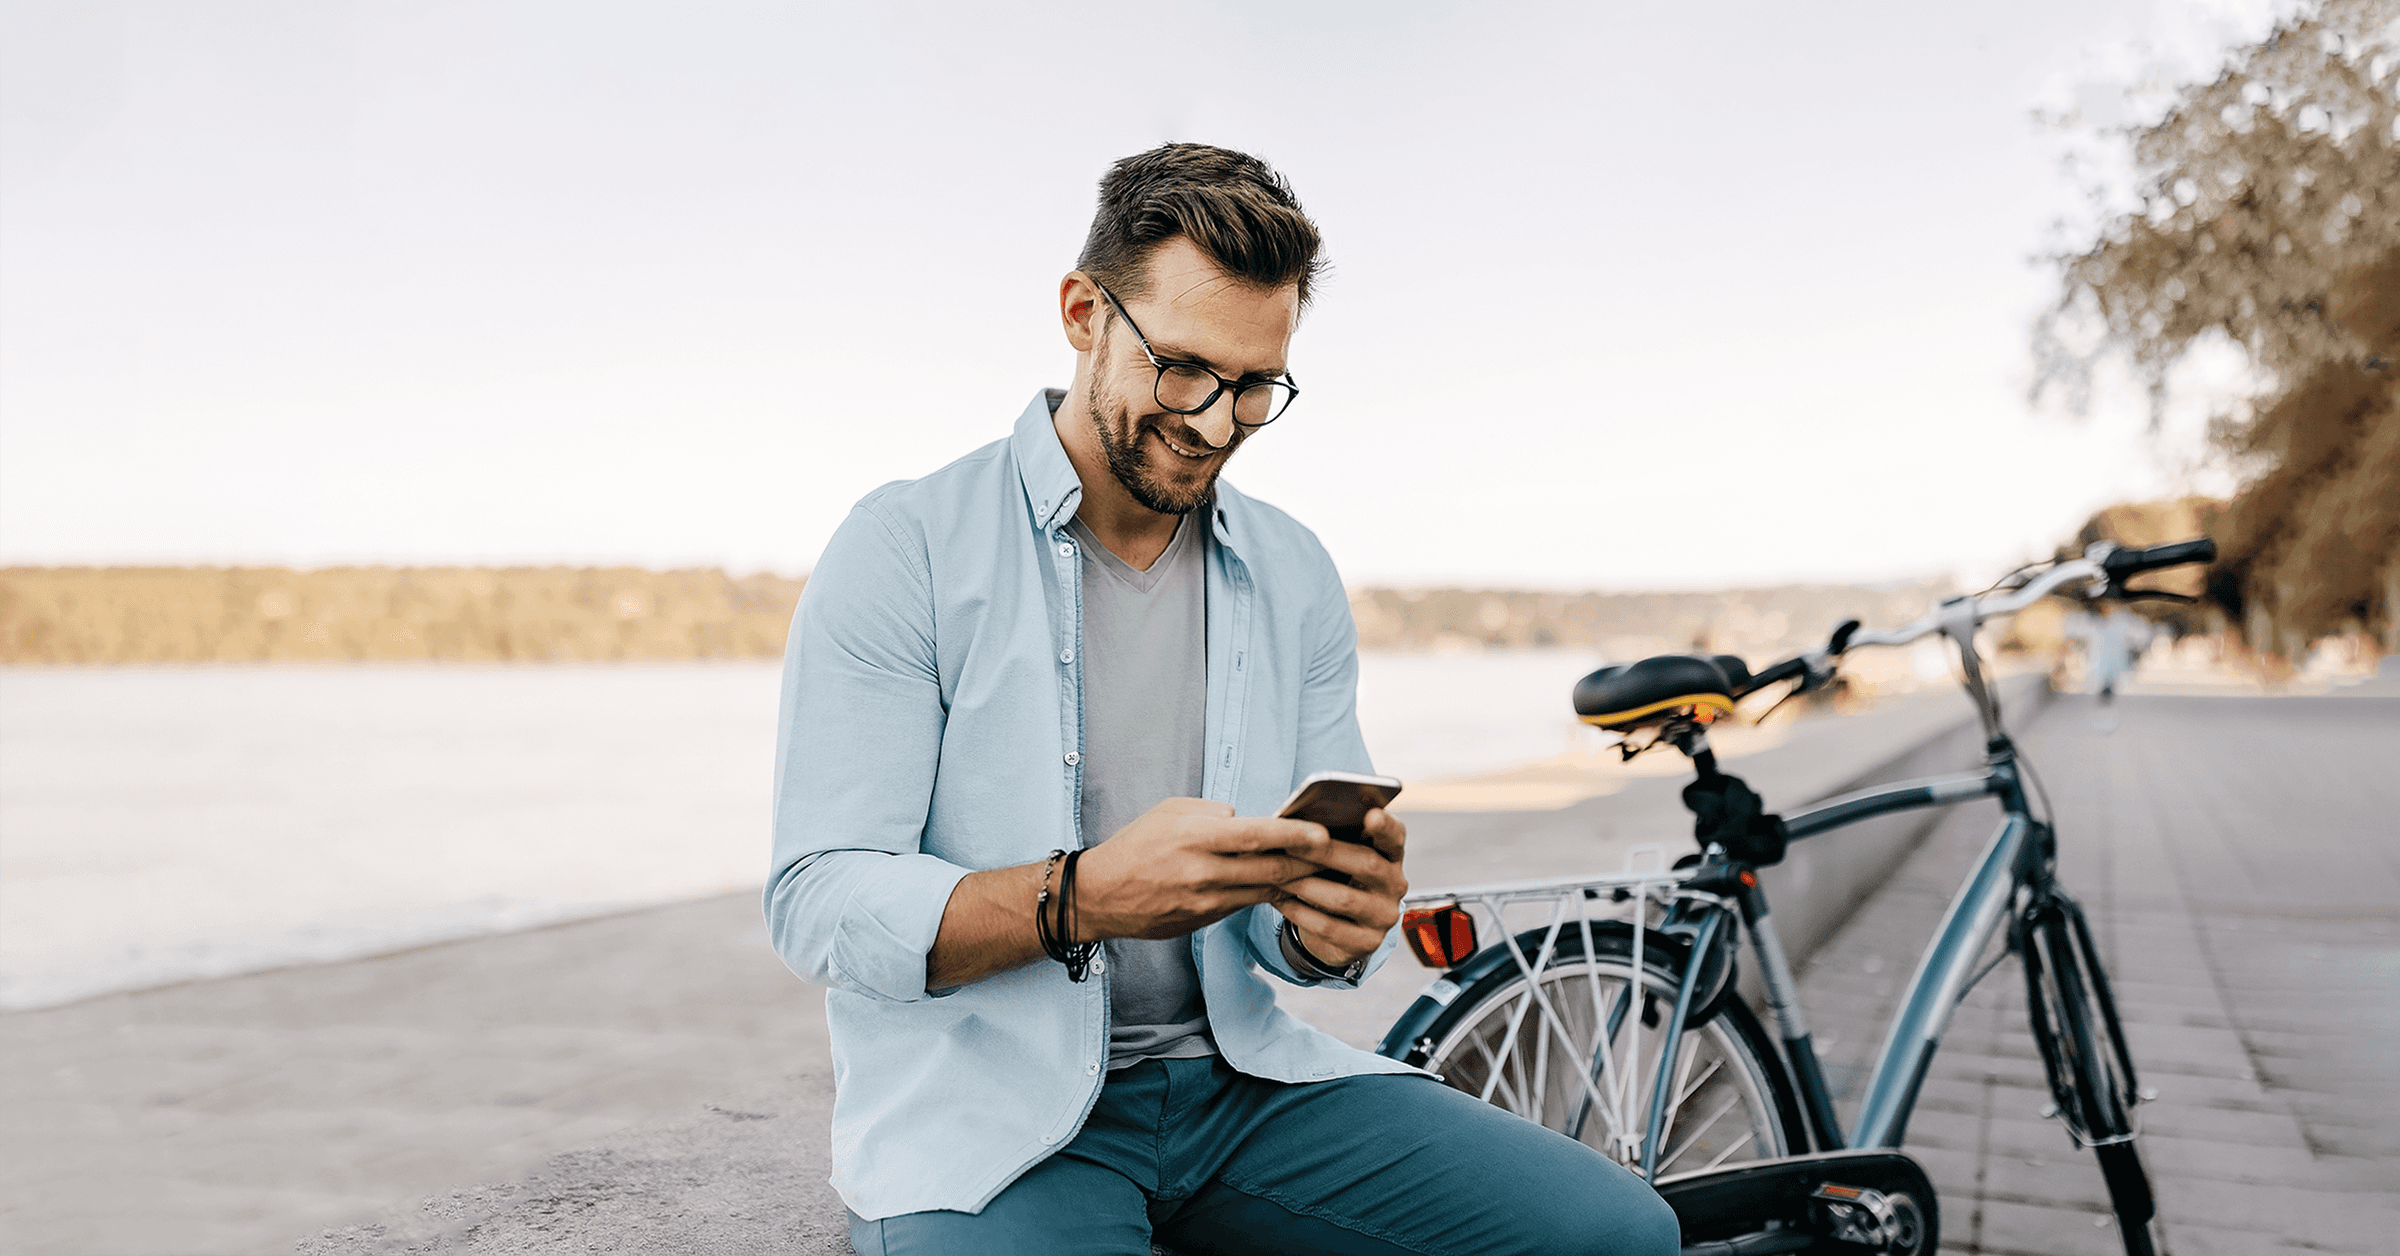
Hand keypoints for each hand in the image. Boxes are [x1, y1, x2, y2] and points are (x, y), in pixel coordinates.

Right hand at [1073, 798, 1332, 940]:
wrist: (1101, 895)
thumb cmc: (1136, 844)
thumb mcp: (1170, 812)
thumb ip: (1213, 813)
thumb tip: (1248, 820)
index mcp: (1195, 837)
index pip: (1254, 836)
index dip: (1293, 836)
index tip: (1323, 835)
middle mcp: (1203, 871)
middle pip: (1268, 870)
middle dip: (1308, 864)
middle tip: (1339, 856)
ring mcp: (1204, 901)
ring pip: (1262, 892)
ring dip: (1294, 884)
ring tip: (1322, 872)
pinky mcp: (1204, 920)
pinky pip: (1245, 905)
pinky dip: (1267, 896)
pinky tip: (1286, 887)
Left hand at [1274, 807, 1406, 967]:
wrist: (1336, 928)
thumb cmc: (1333, 877)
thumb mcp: (1338, 857)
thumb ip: (1330, 839)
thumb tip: (1299, 823)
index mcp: (1391, 855)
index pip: (1395, 835)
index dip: (1385, 826)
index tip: (1371, 814)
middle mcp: (1395, 884)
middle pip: (1367, 864)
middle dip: (1327, 852)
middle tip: (1292, 843)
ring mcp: (1384, 916)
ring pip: (1345, 898)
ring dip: (1306, 884)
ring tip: (1277, 873)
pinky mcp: (1367, 942)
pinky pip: (1330, 927)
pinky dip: (1300, 912)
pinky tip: (1279, 900)